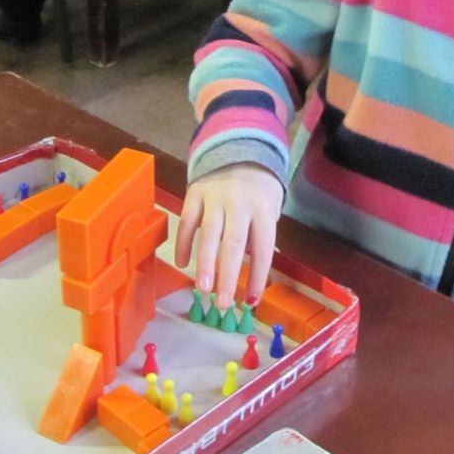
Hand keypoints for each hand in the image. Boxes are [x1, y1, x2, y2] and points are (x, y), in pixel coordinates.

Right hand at [175, 163, 282, 310]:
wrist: (239, 150)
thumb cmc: (257, 191)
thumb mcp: (270, 209)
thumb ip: (260, 237)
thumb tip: (254, 276)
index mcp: (263, 208)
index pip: (263, 247)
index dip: (258, 275)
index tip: (252, 301)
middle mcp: (240, 202)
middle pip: (234, 243)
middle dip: (228, 275)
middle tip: (223, 303)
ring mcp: (215, 196)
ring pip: (209, 233)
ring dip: (205, 263)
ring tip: (203, 289)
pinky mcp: (195, 192)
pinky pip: (187, 221)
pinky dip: (183, 243)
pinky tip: (183, 263)